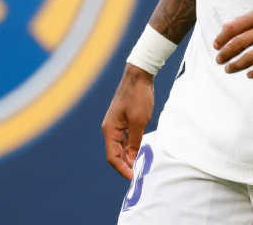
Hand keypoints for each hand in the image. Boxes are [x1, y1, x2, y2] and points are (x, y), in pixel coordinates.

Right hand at [101, 64, 154, 178]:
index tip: (134, 177)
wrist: (139, 75)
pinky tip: (142, 149)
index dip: (122, 169)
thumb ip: (135, 141)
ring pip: (121, 146)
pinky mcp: (124, 120)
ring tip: (142, 163)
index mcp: (110, 129)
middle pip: (116, 153)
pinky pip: (126, 138)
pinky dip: (132, 146)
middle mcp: (110, 128)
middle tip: (140, 172)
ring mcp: (117, 124)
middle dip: (127, 164)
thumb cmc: (138, 96)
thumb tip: (132, 159)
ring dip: (130, 155)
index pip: (113, 157)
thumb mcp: (139, 121)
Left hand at [213, 0, 252, 77]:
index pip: (233, 28)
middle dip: (225, 54)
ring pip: (251, 58)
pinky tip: (249, 75)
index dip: (221, 38)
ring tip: (228, 69)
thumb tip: (226, 28)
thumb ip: (247, 19)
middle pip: (239, 44)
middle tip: (218, 61)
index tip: (216, 46)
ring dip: (236, 66)